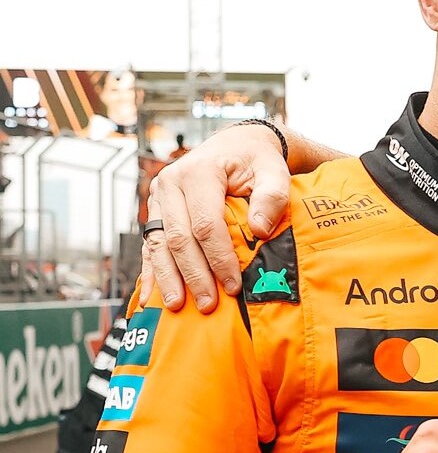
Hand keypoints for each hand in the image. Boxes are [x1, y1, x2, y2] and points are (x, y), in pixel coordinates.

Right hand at [141, 125, 292, 312]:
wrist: (236, 146)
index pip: (205, 224)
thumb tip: (259, 230)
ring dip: (169, 278)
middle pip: (178, 238)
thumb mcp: (273, 170)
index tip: (234, 285)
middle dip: (194, 274)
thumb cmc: (257, 161)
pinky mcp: (156, 211)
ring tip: (178, 307)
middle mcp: (170, 184)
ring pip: (158, 244)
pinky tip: (149, 298)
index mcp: (199, 172)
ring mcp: (159, 198)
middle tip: (208, 305)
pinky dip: (151, 272)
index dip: (218, 257)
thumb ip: (272, 196)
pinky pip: (149, 244)